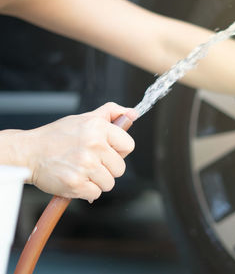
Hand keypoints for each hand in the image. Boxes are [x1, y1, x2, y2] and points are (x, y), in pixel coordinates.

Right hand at [18, 103, 135, 202]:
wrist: (28, 152)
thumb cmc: (56, 136)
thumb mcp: (84, 118)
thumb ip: (110, 113)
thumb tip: (133, 113)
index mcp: (98, 127)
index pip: (128, 145)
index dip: (119, 151)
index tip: (107, 151)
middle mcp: (93, 145)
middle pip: (120, 168)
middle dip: (108, 168)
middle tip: (90, 162)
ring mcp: (85, 165)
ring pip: (109, 183)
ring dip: (97, 181)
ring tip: (81, 170)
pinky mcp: (76, 184)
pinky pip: (95, 193)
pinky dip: (86, 190)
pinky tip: (75, 179)